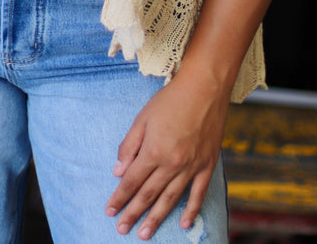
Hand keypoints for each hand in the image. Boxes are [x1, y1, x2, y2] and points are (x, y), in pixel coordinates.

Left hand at [105, 70, 229, 237]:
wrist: (204, 88)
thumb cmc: (170, 100)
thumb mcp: (142, 118)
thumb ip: (129, 146)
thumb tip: (118, 171)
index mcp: (153, 151)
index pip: (131, 181)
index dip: (119, 197)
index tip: (110, 211)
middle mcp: (172, 164)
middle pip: (149, 194)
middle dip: (133, 213)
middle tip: (122, 230)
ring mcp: (191, 167)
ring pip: (170, 199)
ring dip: (156, 218)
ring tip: (145, 234)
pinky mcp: (207, 165)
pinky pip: (198, 193)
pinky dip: (191, 210)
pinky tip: (183, 223)